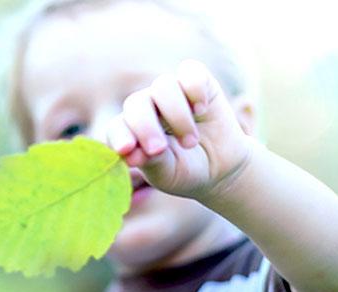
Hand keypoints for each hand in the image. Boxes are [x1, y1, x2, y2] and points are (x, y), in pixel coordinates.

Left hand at [106, 60, 254, 198]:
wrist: (221, 167)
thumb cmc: (186, 171)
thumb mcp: (169, 174)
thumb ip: (152, 163)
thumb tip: (133, 155)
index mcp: (131, 130)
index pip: (116, 126)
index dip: (119, 136)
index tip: (126, 150)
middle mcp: (146, 107)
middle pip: (136, 103)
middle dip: (145, 126)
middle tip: (158, 149)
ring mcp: (170, 92)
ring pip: (163, 86)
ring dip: (177, 116)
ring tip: (190, 143)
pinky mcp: (197, 81)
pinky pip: (190, 71)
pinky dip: (195, 90)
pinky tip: (201, 110)